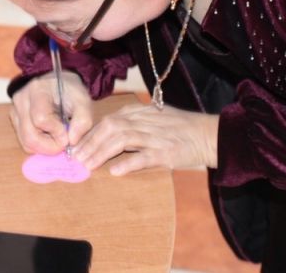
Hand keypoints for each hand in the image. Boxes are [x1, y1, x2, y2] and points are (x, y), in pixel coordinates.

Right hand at [10, 72, 92, 154]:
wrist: (57, 82)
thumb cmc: (70, 91)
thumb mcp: (83, 102)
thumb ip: (83, 121)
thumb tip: (71, 142)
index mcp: (38, 90)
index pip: (41, 119)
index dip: (56, 132)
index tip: (68, 133)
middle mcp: (21, 100)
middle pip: (29, 135)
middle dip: (50, 146)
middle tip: (64, 144)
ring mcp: (15, 110)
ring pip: (25, 142)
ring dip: (44, 147)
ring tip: (57, 138)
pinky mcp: (15, 120)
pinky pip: (24, 142)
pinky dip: (38, 145)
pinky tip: (49, 136)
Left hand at [72, 103, 218, 175]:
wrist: (209, 134)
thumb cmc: (181, 127)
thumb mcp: (155, 117)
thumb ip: (134, 120)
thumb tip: (110, 130)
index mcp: (140, 112)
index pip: (108, 120)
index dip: (90, 132)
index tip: (76, 146)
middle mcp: (144, 122)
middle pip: (110, 127)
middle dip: (90, 142)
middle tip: (76, 158)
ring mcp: (155, 137)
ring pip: (121, 140)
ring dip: (101, 152)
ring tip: (88, 165)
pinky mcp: (166, 153)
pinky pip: (143, 157)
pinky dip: (128, 163)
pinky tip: (115, 171)